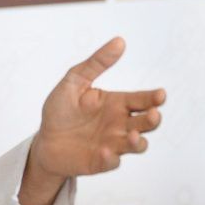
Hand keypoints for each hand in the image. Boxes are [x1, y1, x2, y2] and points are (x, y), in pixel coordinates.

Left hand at [33, 37, 164, 177]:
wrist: (44, 141)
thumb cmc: (60, 111)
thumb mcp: (74, 82)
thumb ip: (96, 63)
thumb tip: (120, 41)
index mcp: (117, 104)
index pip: (142, 99)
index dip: (153, 98)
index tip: (160, 95)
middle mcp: (120, 124)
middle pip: (146, 122)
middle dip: (153, 119)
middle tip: (152, 114)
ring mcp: (113, 144)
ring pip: (137, 144)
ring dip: (138, 141)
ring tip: (132, 135)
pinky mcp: (101, 162)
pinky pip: (112, 162)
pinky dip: (111, 159)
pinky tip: (104, 152)